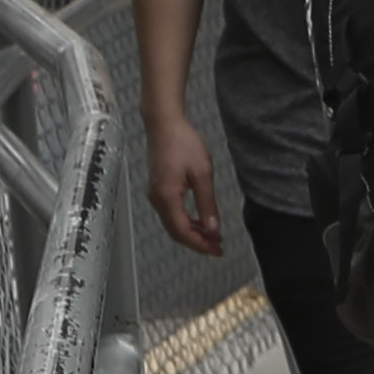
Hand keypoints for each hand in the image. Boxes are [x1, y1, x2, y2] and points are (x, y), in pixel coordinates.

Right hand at [144, 112, 223, 258]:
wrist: (164, 124)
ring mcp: (155, 195)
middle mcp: (157, 200)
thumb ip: (207, 203)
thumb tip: (213, 229)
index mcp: (167, 197)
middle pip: (176, 232)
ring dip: (192, 233)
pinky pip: (170, 214)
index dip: (201, 244)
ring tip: (213, 236)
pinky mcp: (158, 189)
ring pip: (173, 225)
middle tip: (218, 247)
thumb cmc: (183, 143)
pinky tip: (200, 221)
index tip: (218, 250)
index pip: (183, 231)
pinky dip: (185, 222)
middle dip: (197, 242)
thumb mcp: (202, 173)